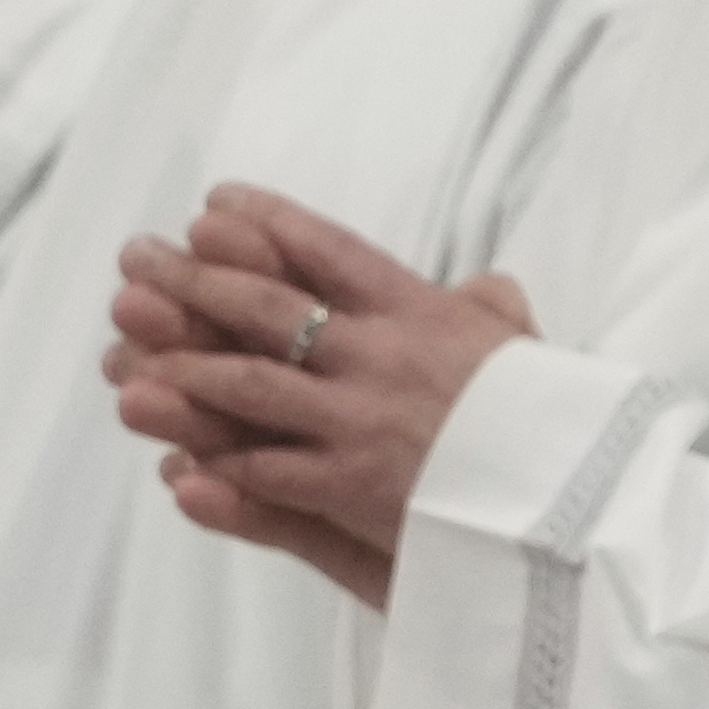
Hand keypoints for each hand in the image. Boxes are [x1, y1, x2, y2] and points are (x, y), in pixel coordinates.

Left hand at [101, 183, 529, 605]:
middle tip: (136, 262)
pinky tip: (175, 463)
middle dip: (192, 282)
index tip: (212, 209)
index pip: (331, 252)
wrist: (585, 499)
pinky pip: (268, 474)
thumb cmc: (559, 426)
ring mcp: (363, 424)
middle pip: (268, 307)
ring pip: (249, 388)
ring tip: (123, 355)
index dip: (265, 226)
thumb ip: (496, 316)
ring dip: (180, 371)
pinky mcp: (356, 489)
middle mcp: (382, 358)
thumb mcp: (532, 351)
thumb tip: (489, 289)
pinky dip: (218, 467)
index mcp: (423, 315)